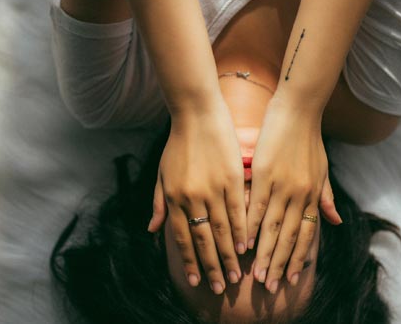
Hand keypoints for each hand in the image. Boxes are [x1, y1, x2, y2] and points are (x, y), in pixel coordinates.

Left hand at [147, 101, 246, 293]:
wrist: (196, 114)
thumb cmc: (178, 144)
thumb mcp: (162, 174)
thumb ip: (159, 204)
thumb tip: (153, 232)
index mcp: (173, 197)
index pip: (181, 237)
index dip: (189, 260)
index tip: (195, 280)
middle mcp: (192, 196)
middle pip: (203, 239)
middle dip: (211, 266)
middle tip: (221, 287)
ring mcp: (213, 187)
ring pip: (222, 228)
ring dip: (229, 253)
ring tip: (236, 273)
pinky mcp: (231, 176)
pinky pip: (237, 209)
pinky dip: (242, 229)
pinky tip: (246, 244)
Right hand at [246, 98, 341, 292]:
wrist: (299, 109)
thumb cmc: (310, 138)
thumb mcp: (323, 170)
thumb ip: (326, 197)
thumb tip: (335, 222)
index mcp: (313, 195)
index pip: (306, 235)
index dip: (298, 258)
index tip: (290, 278)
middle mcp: (300, 195)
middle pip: (289, 237)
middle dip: (280, 264)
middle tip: (270, 286)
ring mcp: (282, 185)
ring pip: (272, 227)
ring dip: (264, 253)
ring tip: (256, 274)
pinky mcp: (265, 173)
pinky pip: (257, 205)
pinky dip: (250, 225)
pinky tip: (243, 241)